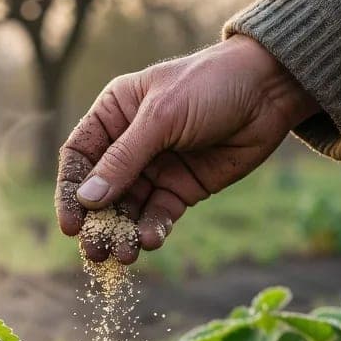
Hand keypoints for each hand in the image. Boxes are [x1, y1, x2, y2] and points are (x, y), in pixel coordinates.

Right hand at [56, 34, 319, 262]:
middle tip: (95, 251)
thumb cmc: (210, 86)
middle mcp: (128, 144)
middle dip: (96, 222)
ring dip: (122, 233)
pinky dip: (153, 230)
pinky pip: (159, 215)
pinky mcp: (181, 188)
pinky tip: (151, 241)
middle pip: (100, 191)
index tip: (71, 224)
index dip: (71, 192)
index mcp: (113, 114)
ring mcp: (155, 168)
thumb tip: (87, 200)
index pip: (79, 157)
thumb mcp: (161, 118)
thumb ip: (124, 160)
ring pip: (128, 209)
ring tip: (123, 255)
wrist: (269, 90)